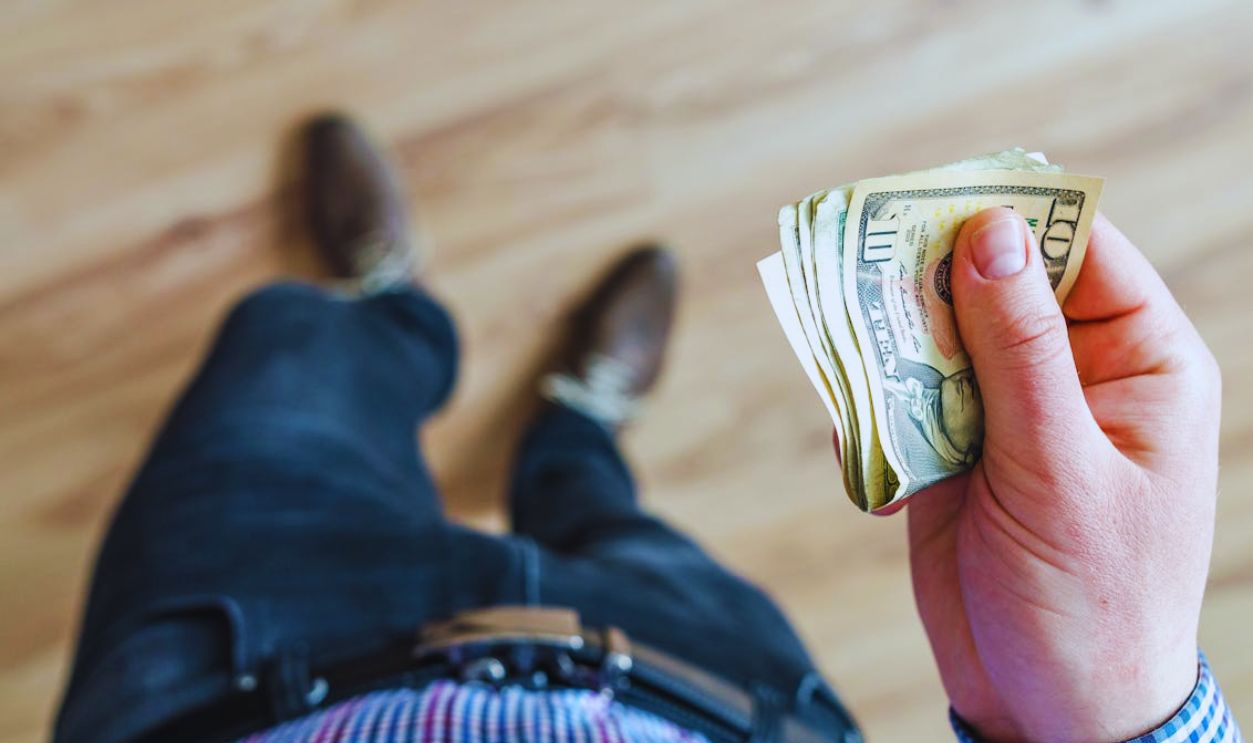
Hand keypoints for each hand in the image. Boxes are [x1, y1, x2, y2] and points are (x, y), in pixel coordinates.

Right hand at [904, 208, 1220, 740]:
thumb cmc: (1092, 600)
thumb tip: (992, 234)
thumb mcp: (1061, 470)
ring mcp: (1007, 413)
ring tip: (855, 371)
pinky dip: (873, 420)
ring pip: (935, 340)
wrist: (1047, 707)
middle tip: (863, 275)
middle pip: (991, 285)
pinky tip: (876, 471)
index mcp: (1136, 362)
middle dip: (928, 284)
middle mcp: (1071, 374)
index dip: (1010, 216)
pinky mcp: (952, 452)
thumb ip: (1021, 351)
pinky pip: (901, 402)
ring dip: (889, 352)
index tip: (933, 197)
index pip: (1078, 250)